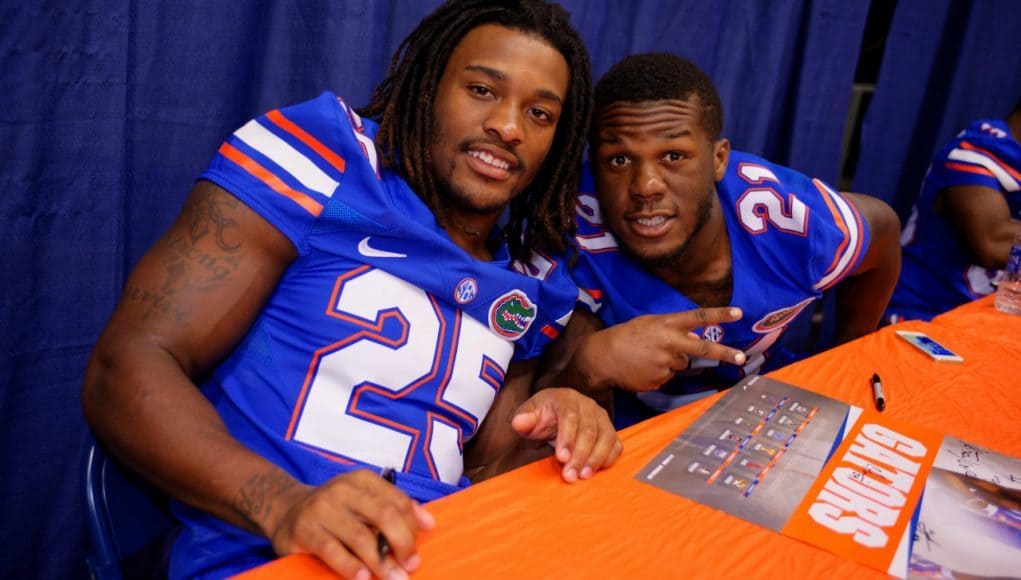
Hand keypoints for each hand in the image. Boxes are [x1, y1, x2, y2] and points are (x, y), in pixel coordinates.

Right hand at [265, 469, 434, 579]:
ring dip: (380, 562)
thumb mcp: (363, 501)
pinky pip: (332, 550)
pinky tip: (363, 578)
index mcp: (362, 480)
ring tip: (393, 578)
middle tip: (411, 565)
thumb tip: (428, 524)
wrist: (286, 510)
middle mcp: (342, 490)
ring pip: (360, 536)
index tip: (420, 546)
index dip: (413, 524)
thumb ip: (393, 509)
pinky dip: (350, 566)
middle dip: (402, 543)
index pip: (396, 500)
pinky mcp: (304, 530)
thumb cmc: (335, 511)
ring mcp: (321, 509)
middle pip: (383, 515)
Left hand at [511, 388, 622, 482]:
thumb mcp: (528, 416)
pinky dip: (609, 458)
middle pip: (589, 430)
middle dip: (580, 455)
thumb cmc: (541, 417)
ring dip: (596, 459)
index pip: (570, 417)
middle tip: (570, 476)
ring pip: (606, 438)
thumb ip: (523, 419)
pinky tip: (596, 471)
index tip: (561, 458)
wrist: (555, 415)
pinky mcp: (609, 431)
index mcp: (566, 398)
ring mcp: (602, 418)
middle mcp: (588, 406)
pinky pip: (616, 445)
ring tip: (583, 476)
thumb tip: (519, 422)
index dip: (567, 438)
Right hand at [576, 307, 745, 391]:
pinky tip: (642, 367)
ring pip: (680, 364)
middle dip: (724, 353)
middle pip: (702, 349)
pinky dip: (658, 372)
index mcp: (666, 325)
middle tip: (741, 357)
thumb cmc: (626, 336)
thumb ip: (673, 330)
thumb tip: (696, 338)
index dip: (719, 315)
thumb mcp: (650, 324)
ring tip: (647, 357)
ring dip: (670, 361)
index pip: (698, 317)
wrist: (601, 357)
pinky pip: (667, 376)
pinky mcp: (658, 380)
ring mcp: (664, 364)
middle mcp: (668, 344)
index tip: (739, 313)